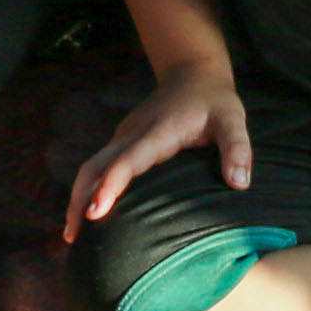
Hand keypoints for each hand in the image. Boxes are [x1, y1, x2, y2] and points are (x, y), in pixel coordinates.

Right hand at [68, 72, 250, 237]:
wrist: (193, 72)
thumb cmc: (214, 101)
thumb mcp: (233, 120)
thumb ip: (238, 149)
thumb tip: (239, 184)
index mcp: (158, 132)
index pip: (127, 161)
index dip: (110, 186)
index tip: (95, 212)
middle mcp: (132, 134)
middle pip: (95, 167)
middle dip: (80, 200)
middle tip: (73, 238)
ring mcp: (124, 136)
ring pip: (91, 166)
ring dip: (78, 196)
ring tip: (72, 235)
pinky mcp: (122, 140)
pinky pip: (98, 165)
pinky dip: (87, 188)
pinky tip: (87, 211)